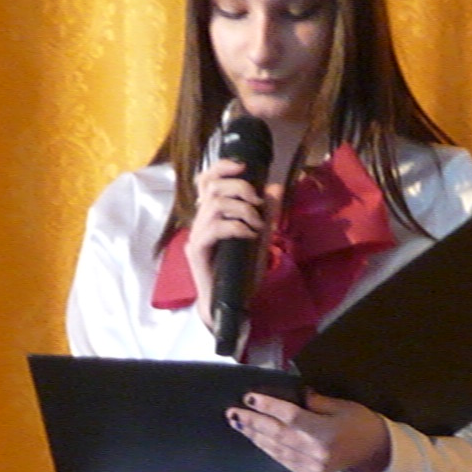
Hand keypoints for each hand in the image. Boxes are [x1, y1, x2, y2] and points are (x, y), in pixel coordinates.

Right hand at [187, 156, 275, 331]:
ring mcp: (197, 236)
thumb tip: (275, 187)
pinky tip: (249, 235)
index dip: (222, 167)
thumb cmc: (240, 273)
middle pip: (212, 187)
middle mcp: (200, 222)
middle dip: (240, 188)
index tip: (243, 166)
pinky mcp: (197, 251)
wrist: (229, 304)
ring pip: (214, 205)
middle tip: (257, 203)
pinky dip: (236, 227)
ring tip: (256, 225)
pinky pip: (215, 229)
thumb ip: (266, 214)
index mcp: (210, 215)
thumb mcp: (260, 238)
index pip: (206, 180)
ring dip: (242, 210)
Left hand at [228, 388, 391, 471]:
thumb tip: (295, 395)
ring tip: (238, 423)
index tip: (249, 397)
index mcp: (325, 433)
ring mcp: (311, 467)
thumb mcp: (342, 406)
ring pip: (276, 449)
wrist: (375, 453)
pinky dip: (268, 448)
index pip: (289, 417)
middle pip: (277, 434)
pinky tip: (256, 438)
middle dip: (253, 423)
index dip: (268, 407)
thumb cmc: (360, 423)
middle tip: (232, 413)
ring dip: (255, 436)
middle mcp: (316, 452)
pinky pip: (283, 460)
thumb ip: (316, 402)